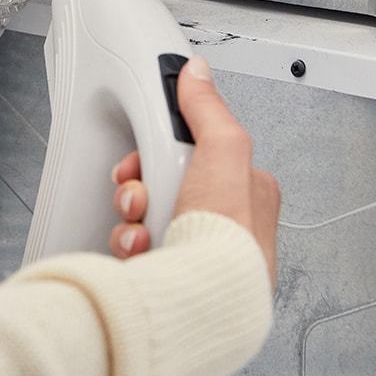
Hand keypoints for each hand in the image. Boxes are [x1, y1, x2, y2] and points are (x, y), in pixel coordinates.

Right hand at [109, 57, 279, 283]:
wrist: (202, 302)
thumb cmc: (225, 238)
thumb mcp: (224, 149)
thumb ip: (208, 108)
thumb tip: (197, 74)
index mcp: (246, 191)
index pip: (196, 150)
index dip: (164, 147)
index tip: (149, 150)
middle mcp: (225, 221)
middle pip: (166, 180)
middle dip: (142, 184)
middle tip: (142, 191)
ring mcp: (197, 248)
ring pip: (147, 214)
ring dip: (132, 215)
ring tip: (141, 224)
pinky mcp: (172, 272)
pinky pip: (137, 246)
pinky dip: (130, 244)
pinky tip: (139, 248)